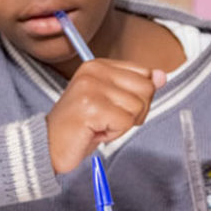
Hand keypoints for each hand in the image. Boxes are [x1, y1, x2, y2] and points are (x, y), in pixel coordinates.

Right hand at [47, 60, 166, 173]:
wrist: (49, 145)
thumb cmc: (81, 126)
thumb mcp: (111, 102)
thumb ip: (136, 87)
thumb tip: (162, 76)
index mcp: (99, 64)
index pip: (144, 73)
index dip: (137, 98)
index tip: (113, 107)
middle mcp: (94, 71)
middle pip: (146, 89)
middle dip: (134, 113)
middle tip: (108, 120)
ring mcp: (91, 87)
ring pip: (137, 107)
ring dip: (122, 125)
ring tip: (99, 125)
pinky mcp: (91, 107)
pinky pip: (125, 122)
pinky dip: (114, 134)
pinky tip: (95, 132)